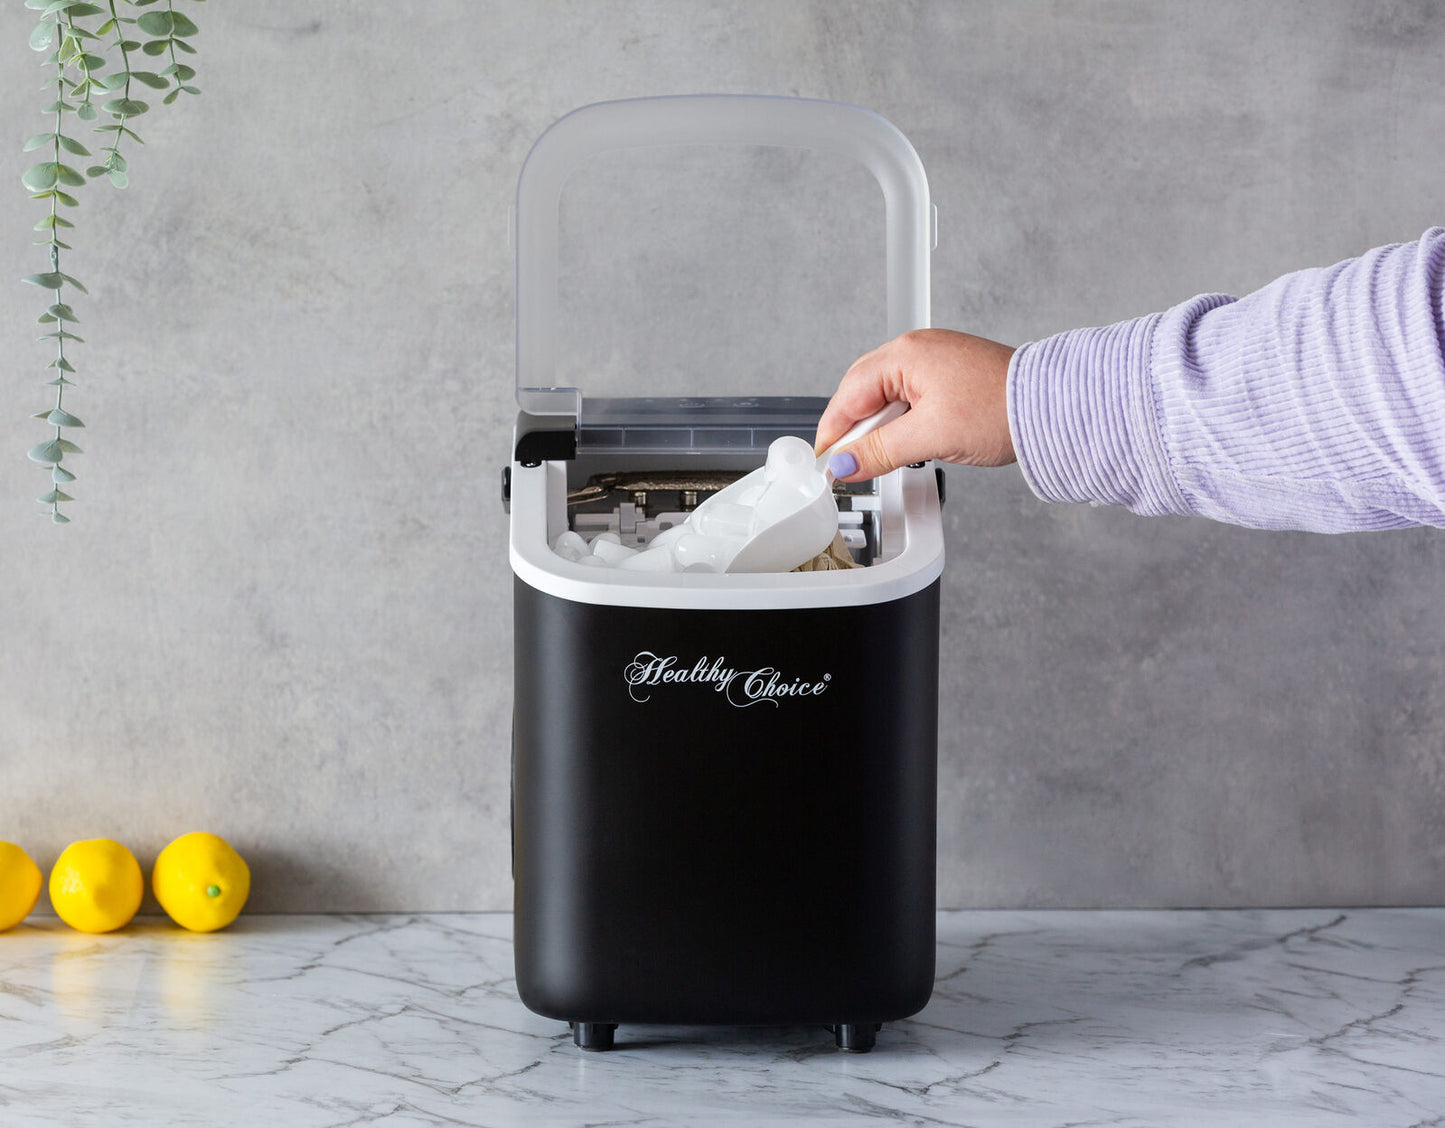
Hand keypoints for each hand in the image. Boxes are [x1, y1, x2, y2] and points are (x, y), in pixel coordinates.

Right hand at [814, 329, 1016, 479]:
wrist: (1054, 405)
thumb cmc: (1001, 409)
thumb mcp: (930, 437)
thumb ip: (879, 451)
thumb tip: (844, 463)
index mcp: (905, 355)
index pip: (849, 394)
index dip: (833, 431)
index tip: (825, 461)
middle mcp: (916, 349)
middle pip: (863, 391)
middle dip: (854, 428)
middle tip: (850, 462)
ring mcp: (935, 359)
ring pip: (887, 395)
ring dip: (880, 426)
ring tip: (887, 454)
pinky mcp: (951, 374)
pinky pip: (910, 395)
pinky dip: (902, 419)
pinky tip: (909, 439)